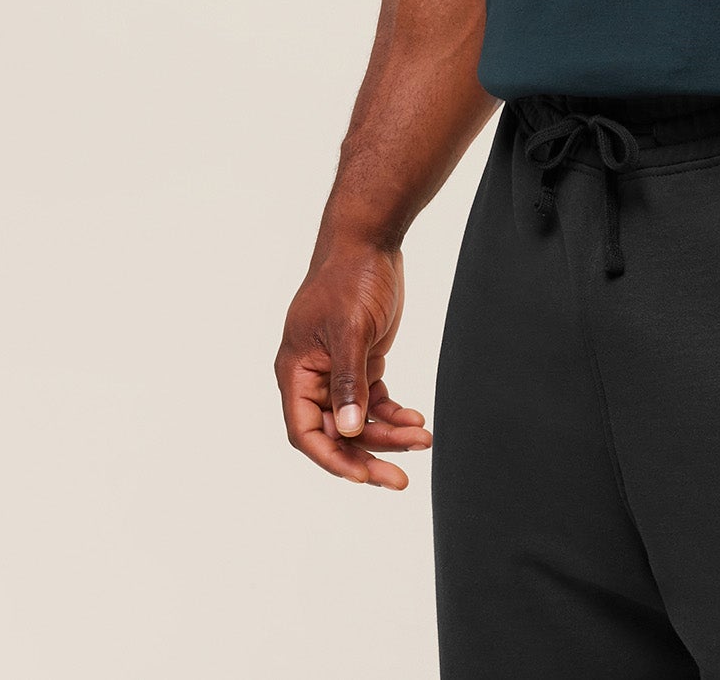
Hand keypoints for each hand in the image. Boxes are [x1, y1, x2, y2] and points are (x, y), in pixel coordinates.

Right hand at [275, 240, 432, 488]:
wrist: (370, 239)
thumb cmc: (350, 277)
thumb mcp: (350, 328)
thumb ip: (349, 381)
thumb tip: (347, 430)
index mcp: (296, 371)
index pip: (306, 431)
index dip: (332, 458)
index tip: (363, 475)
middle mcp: (313, 377)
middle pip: (336, 432)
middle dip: (368, 455)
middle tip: (400, 480)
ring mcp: (338, 370)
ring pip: (359, 418)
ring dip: (389, 434)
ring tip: (423, 439)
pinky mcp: (361, 360)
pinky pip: (374, 400)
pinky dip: (393, 413)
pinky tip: (416, 420)